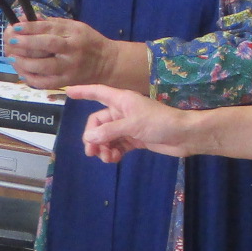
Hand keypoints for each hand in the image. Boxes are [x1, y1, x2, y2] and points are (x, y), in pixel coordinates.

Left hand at [3, 18, 112, 89]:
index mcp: (74, 33)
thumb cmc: (87, 41)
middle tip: (10, 41)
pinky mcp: (66, 82)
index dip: (30, 27)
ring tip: (12, 57)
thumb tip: (26, 19)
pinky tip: (21, 72)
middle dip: (25, 44)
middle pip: (46, 46)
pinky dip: (31, 79)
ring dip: (24, 63)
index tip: (15, 26)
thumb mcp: (75, 26)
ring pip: (44, 67)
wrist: (107, 63)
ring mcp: (69, 68)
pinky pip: (45, 83)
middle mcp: (72, 50)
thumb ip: (52, 24)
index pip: (49, 29)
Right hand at [66, 84, 198, 161]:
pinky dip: (113, 152)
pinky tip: (114, 159)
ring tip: (107, 158)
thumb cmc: (159, 122)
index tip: (67, 92)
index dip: (83, 92)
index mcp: (121, 100)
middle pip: (98, 123)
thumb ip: (109, 131)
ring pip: (106, 136)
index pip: (97, 92)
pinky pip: (116, 145)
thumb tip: (89, 137)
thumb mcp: (132, 125)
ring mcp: (128, 126)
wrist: (183, 136)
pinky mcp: (134, 139)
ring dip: (103, 147)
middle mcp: (122, 112)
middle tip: (92, 152)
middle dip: (93, 137)